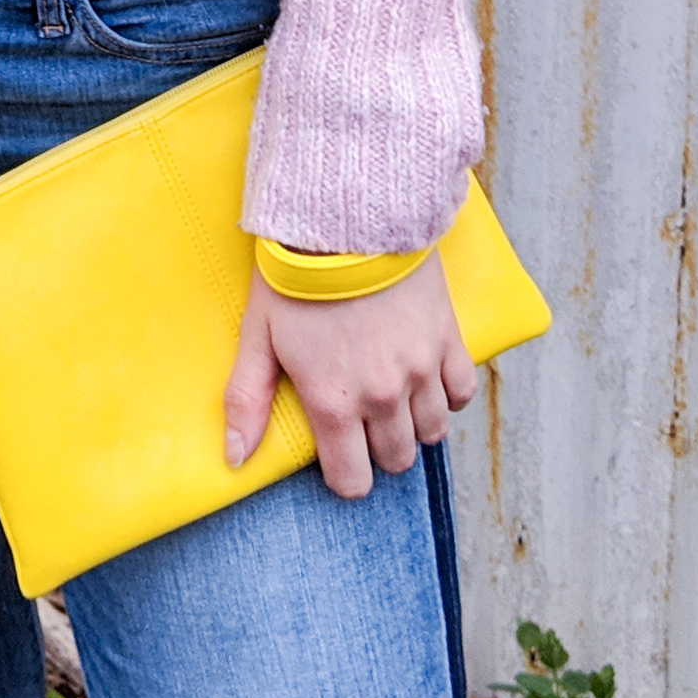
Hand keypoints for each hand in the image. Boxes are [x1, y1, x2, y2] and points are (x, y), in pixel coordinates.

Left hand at [223, 250, 475, 498]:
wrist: (346, 216)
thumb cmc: (295, 276)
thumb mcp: (259, 336)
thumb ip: (247, 401)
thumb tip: (236, 459)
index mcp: (333, 403)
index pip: (352, 481)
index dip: (343, 474)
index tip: (338, 453)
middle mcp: (382, 396)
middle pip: (396, 459)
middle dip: (378, 450)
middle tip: (363, 419)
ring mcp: (421, 369)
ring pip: (432, 433)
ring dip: (414, 424)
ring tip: (394, 399)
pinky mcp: (447, 339)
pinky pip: (462, 393)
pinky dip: (447, 394)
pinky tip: (426, 378)